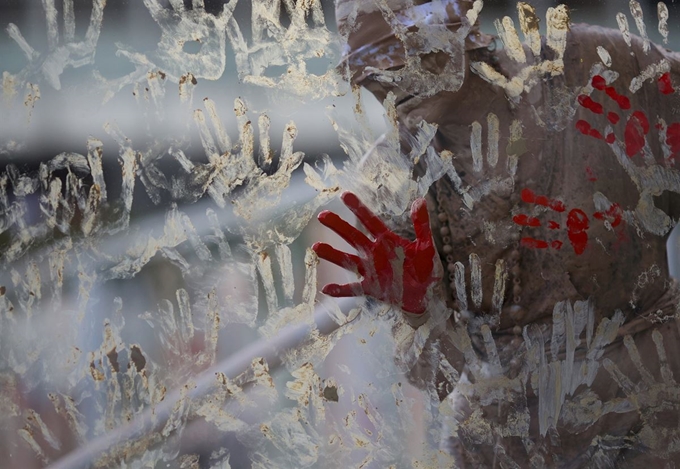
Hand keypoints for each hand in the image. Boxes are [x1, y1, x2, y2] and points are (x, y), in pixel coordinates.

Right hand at [312, 192, 439, 313]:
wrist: (425, 295)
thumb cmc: (425, 268)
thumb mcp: (426, 246)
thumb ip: (422, 226)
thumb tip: (420, 201)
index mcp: (387, 240)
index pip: (370, 221)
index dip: (358, 208)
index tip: (345, 195)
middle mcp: (374, 253)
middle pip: (353, 237)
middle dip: (338, 226)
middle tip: (322, 215)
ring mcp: (370, 271)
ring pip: (348, 260)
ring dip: (333, 254)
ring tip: (316, 248)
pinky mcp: (370, 288)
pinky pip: (352, 289)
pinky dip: (340, 290)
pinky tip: (326, 288)